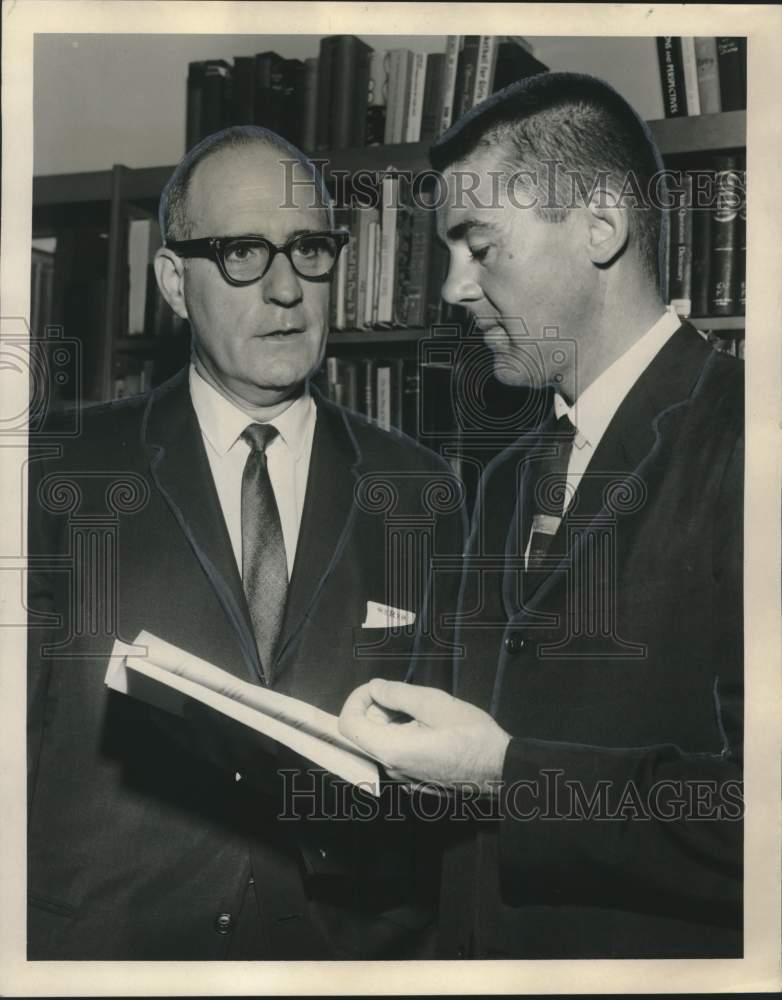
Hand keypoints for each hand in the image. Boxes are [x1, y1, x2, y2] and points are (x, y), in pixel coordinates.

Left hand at [338, 679, 510, 793]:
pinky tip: (427, 729)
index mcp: (392, 750)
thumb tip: (374, 687)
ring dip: (391, 721)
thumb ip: (399, 694)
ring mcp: (402, 778)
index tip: (379, 688)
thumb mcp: (437, 704)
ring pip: (380, 743)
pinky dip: (401, 736)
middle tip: (408, 696)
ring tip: (422, 711)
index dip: (357, 699)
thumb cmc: (474, 737)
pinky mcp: (414, 781)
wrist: (503, 771)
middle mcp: (391, 769)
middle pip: (363, 733)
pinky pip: (395, 754)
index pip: (349, 724)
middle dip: (377, 708)